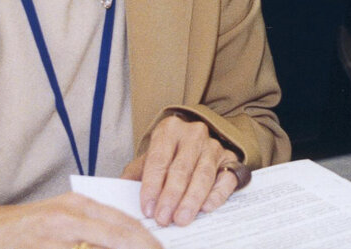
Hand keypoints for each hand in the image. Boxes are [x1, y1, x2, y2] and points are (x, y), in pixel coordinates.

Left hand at [121, 115, 242, 226]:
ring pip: (203, 174)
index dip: (152, 186)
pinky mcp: (230, 159)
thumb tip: (120, 191)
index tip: (147, 208)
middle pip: (182, 168)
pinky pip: (226, 178)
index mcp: (169, 130)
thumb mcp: (148, 158)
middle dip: (171, 196)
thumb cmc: (168, 155)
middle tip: (163, 218)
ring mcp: (213, 146)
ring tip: (181, 219)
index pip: (158, 159)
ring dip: (192, 199)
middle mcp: (193, 134)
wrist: (194, 144)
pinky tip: (207, 207)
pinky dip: (217, 194)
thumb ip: (135, 174)